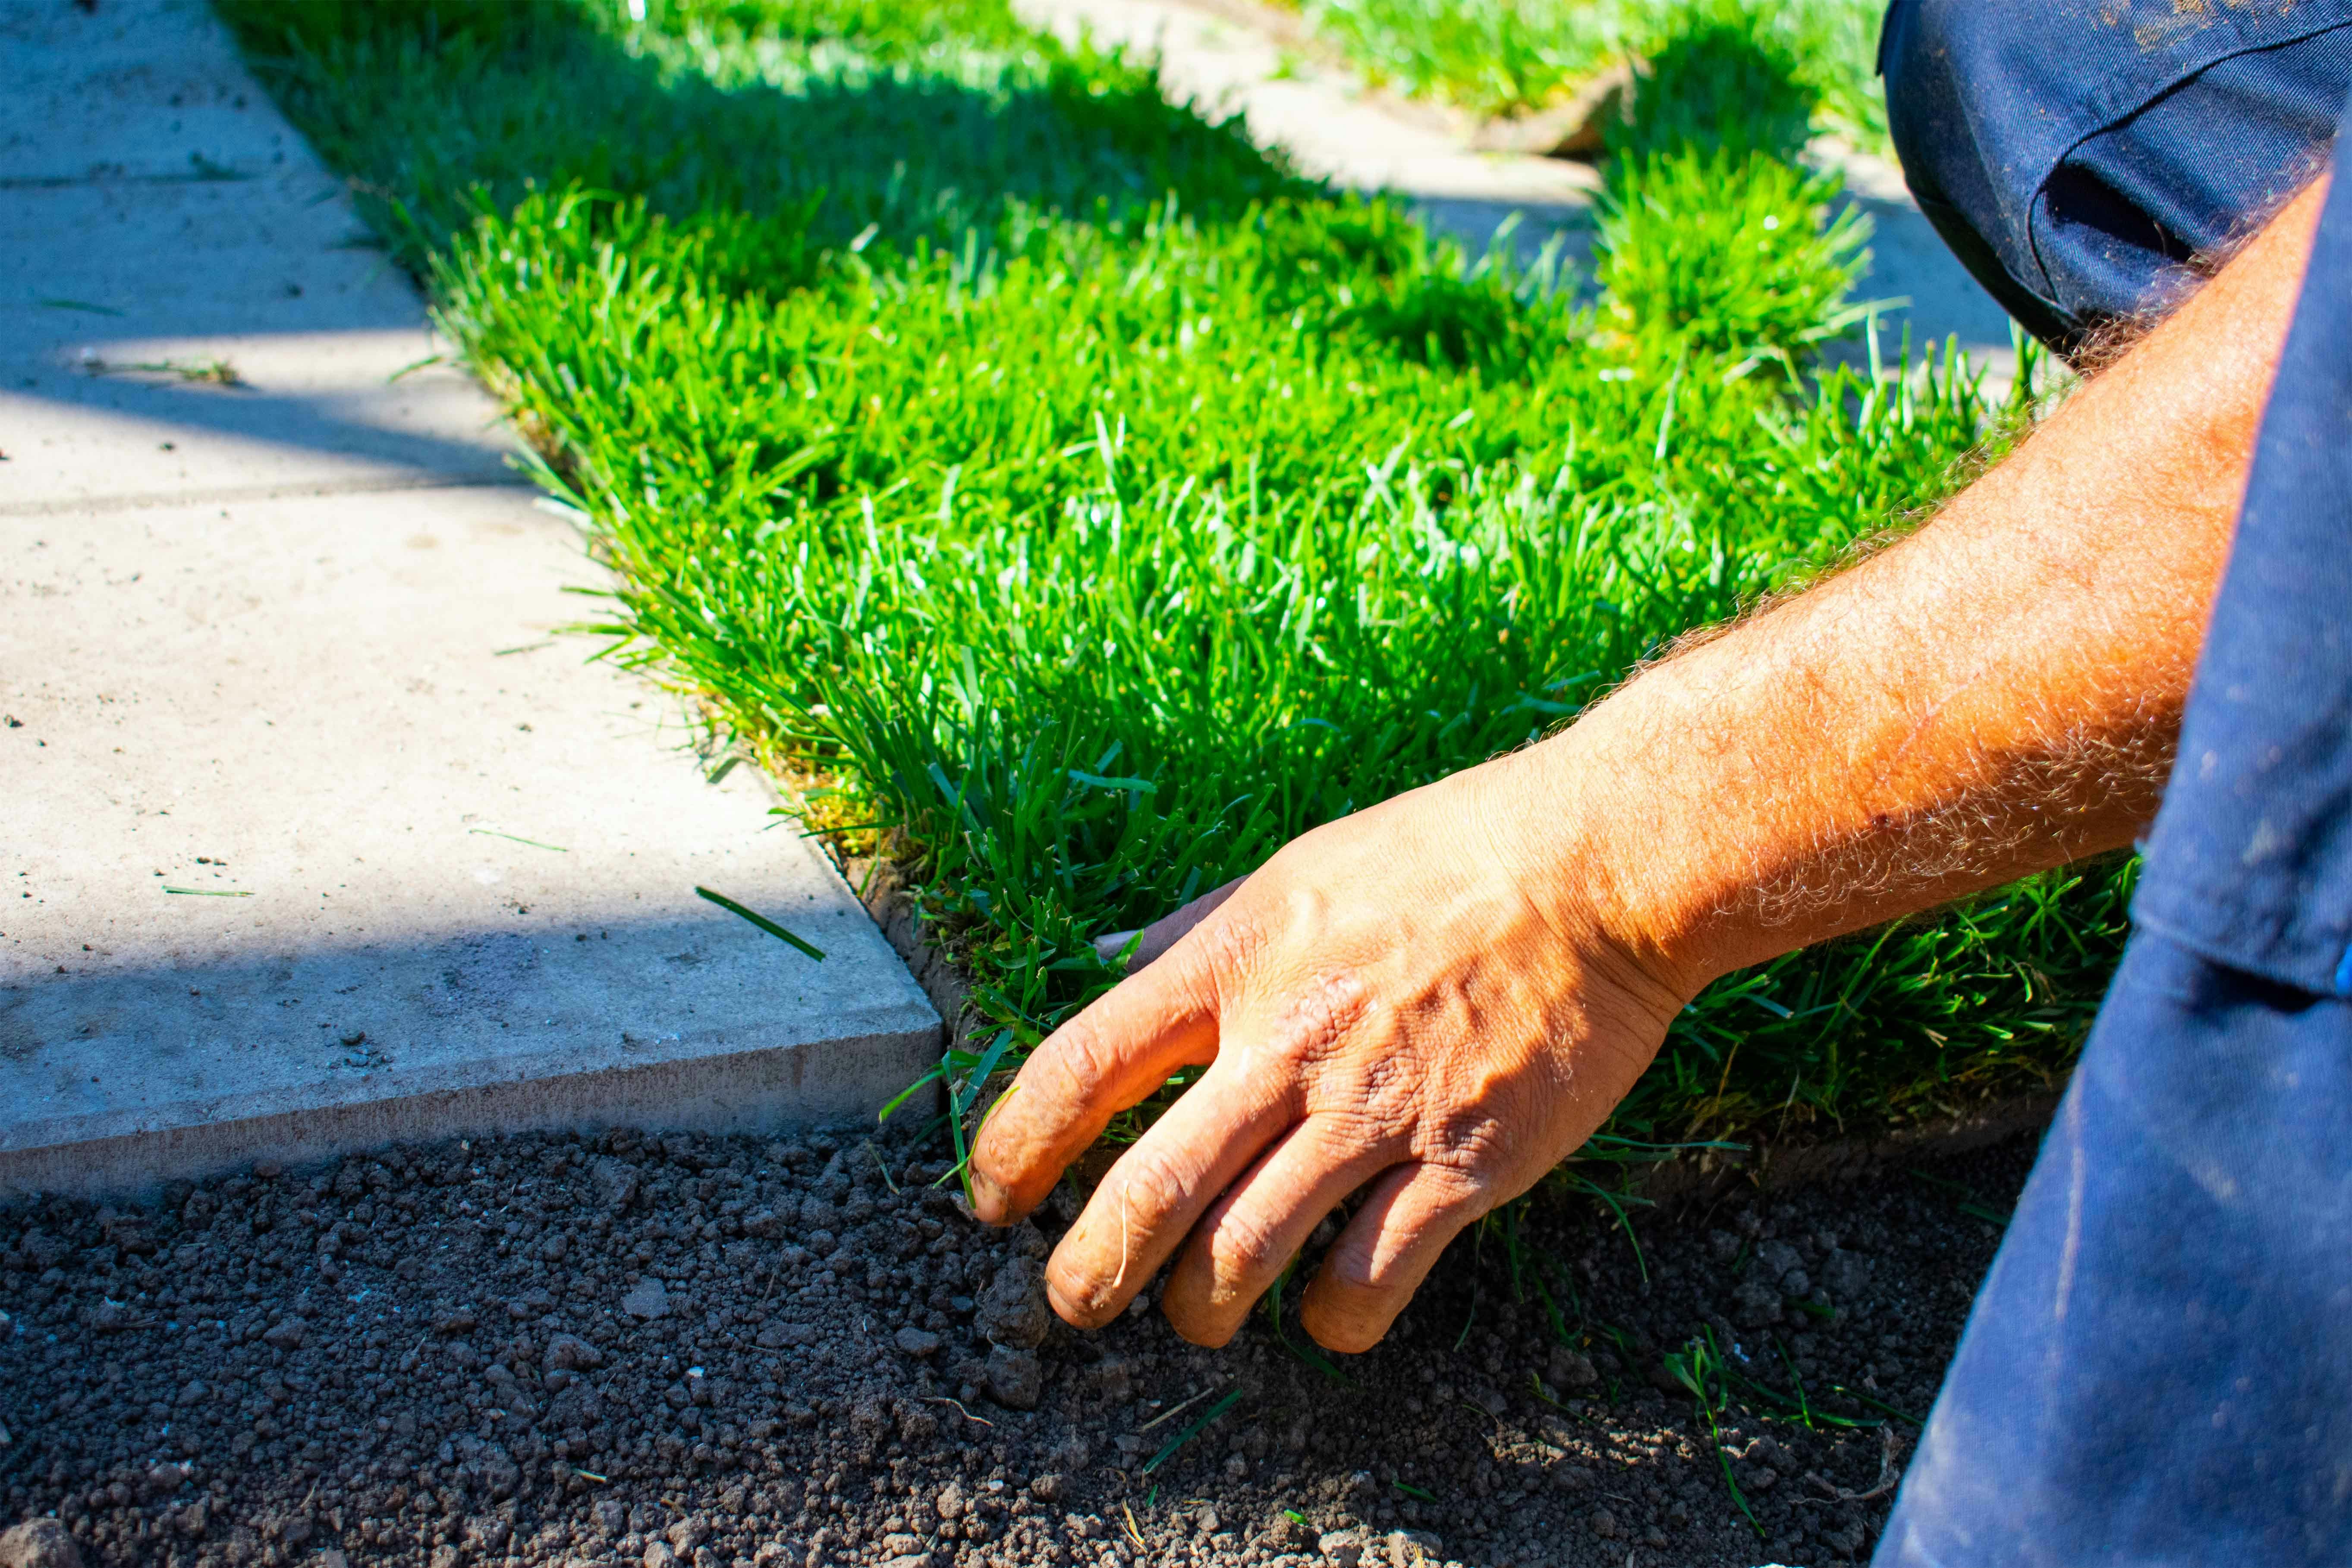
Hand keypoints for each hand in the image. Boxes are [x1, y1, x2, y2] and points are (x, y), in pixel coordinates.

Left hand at [967, 749, 1687, 1351]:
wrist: (1596, 869)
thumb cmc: (1442, 858)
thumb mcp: (1293, 869)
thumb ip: (1192, 928)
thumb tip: (1099, 955)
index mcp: (1235, 962)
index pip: (1084, 1064)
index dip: (1016, 1143)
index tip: (990, 1199)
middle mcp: (1289, 1043)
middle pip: (1148, 1190)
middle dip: (1088, 1271)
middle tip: (1070, 1303)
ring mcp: (1376, 1110)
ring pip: (1244, 1254)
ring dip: (1200, 1312)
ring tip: (1196, 1321)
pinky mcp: (1464, 1163)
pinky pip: (1368, 1278)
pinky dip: (1331, 1320)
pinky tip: (1327, 1314)